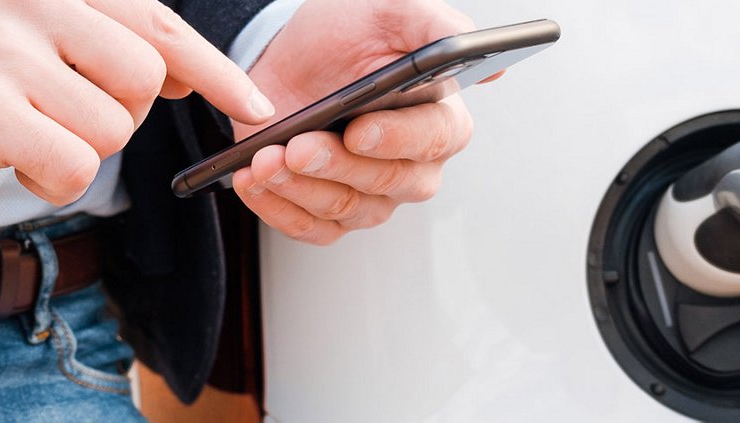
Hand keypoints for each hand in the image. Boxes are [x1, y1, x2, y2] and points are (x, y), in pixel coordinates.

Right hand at [0, 0, 274, 204]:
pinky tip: (17, 158)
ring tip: (30, 130)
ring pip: (110, 131)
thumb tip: (183, 76)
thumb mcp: (45, 38)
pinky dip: (53, 181)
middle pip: (142, 83)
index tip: (258, 106)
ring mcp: (8, 52)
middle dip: (121, 116)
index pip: (160, 28)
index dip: (216, 71)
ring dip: (80, 149)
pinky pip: (72, 167)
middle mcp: (36, 5)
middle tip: (68, 113)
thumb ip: (111, 45)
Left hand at [232, 0, 486, 244]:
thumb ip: (437, 28)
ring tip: (266, 159)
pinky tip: (255, 181)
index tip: (358, 130)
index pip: (434, 139)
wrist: (289, 54)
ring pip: (347, 209)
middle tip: (299, 145)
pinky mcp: (329, 212)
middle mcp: (412, 164)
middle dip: (338, 165)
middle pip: (388, 182)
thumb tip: (484, 60)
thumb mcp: (391, 13)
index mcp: (439, 118)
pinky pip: (311, 229)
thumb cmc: (346, 34)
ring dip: (300, 187)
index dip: (396, 139)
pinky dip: (278, 209)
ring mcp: (372, 194)